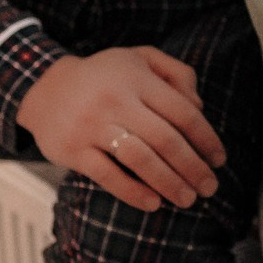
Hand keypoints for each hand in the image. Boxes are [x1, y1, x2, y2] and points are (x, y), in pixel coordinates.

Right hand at [17, 47, 225, 212]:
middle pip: (166, 140)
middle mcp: (117, 101)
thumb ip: (176, 74)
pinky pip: (107, 175)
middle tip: (209, 187)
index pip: (183, 113)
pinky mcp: (73, 149)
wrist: (44, 86)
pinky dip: (132, 192)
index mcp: (138, 80)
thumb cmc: (105, 76)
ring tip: (187, 199)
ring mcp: (93, 126)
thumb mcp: (140, 59)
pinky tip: (153, 203)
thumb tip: (200, 106)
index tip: (219, 160)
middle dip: (193, 167)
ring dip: (169, 183)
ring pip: (140, 159)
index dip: (206, 139)